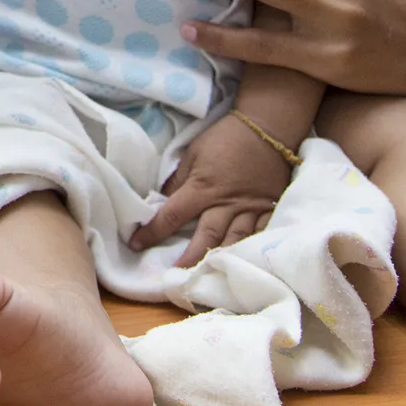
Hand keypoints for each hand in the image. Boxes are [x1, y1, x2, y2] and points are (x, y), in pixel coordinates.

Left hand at [128, 113, 291, 265]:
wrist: (267, 128)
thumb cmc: (226, 138)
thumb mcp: (194, 153)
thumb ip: (179, 179)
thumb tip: (162, 198)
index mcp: (203, 189)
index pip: (172, 216)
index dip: (153, 232)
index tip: (136, 244)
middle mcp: (226, 204)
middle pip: (205, 238)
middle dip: (189, 259)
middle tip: (176, 277)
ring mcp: (250, 209)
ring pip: (234, 242)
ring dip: (220, 261)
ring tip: (208, 277)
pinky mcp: (269, 209)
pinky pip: (260, 235)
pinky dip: (251, 250)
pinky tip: (244, 263)